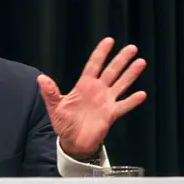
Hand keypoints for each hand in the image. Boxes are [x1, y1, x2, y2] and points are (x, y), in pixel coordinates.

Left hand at [36, 37, 146, 156]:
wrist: (73, 142)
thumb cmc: (64, 123)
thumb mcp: (55, 107)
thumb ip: (50, 92)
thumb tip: (41, 78)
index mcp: (84, 86)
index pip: (94, 65)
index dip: (101, 53)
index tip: (109, 41)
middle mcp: (97, 90)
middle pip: (111, 71)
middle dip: (121, 59)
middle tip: (132, 48)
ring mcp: (106, 101)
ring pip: (121, 84)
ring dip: (131, 74)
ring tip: (141, 62)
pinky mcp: (111, 114)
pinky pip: (124, 105)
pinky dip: (132, 100)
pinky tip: (141, 94)